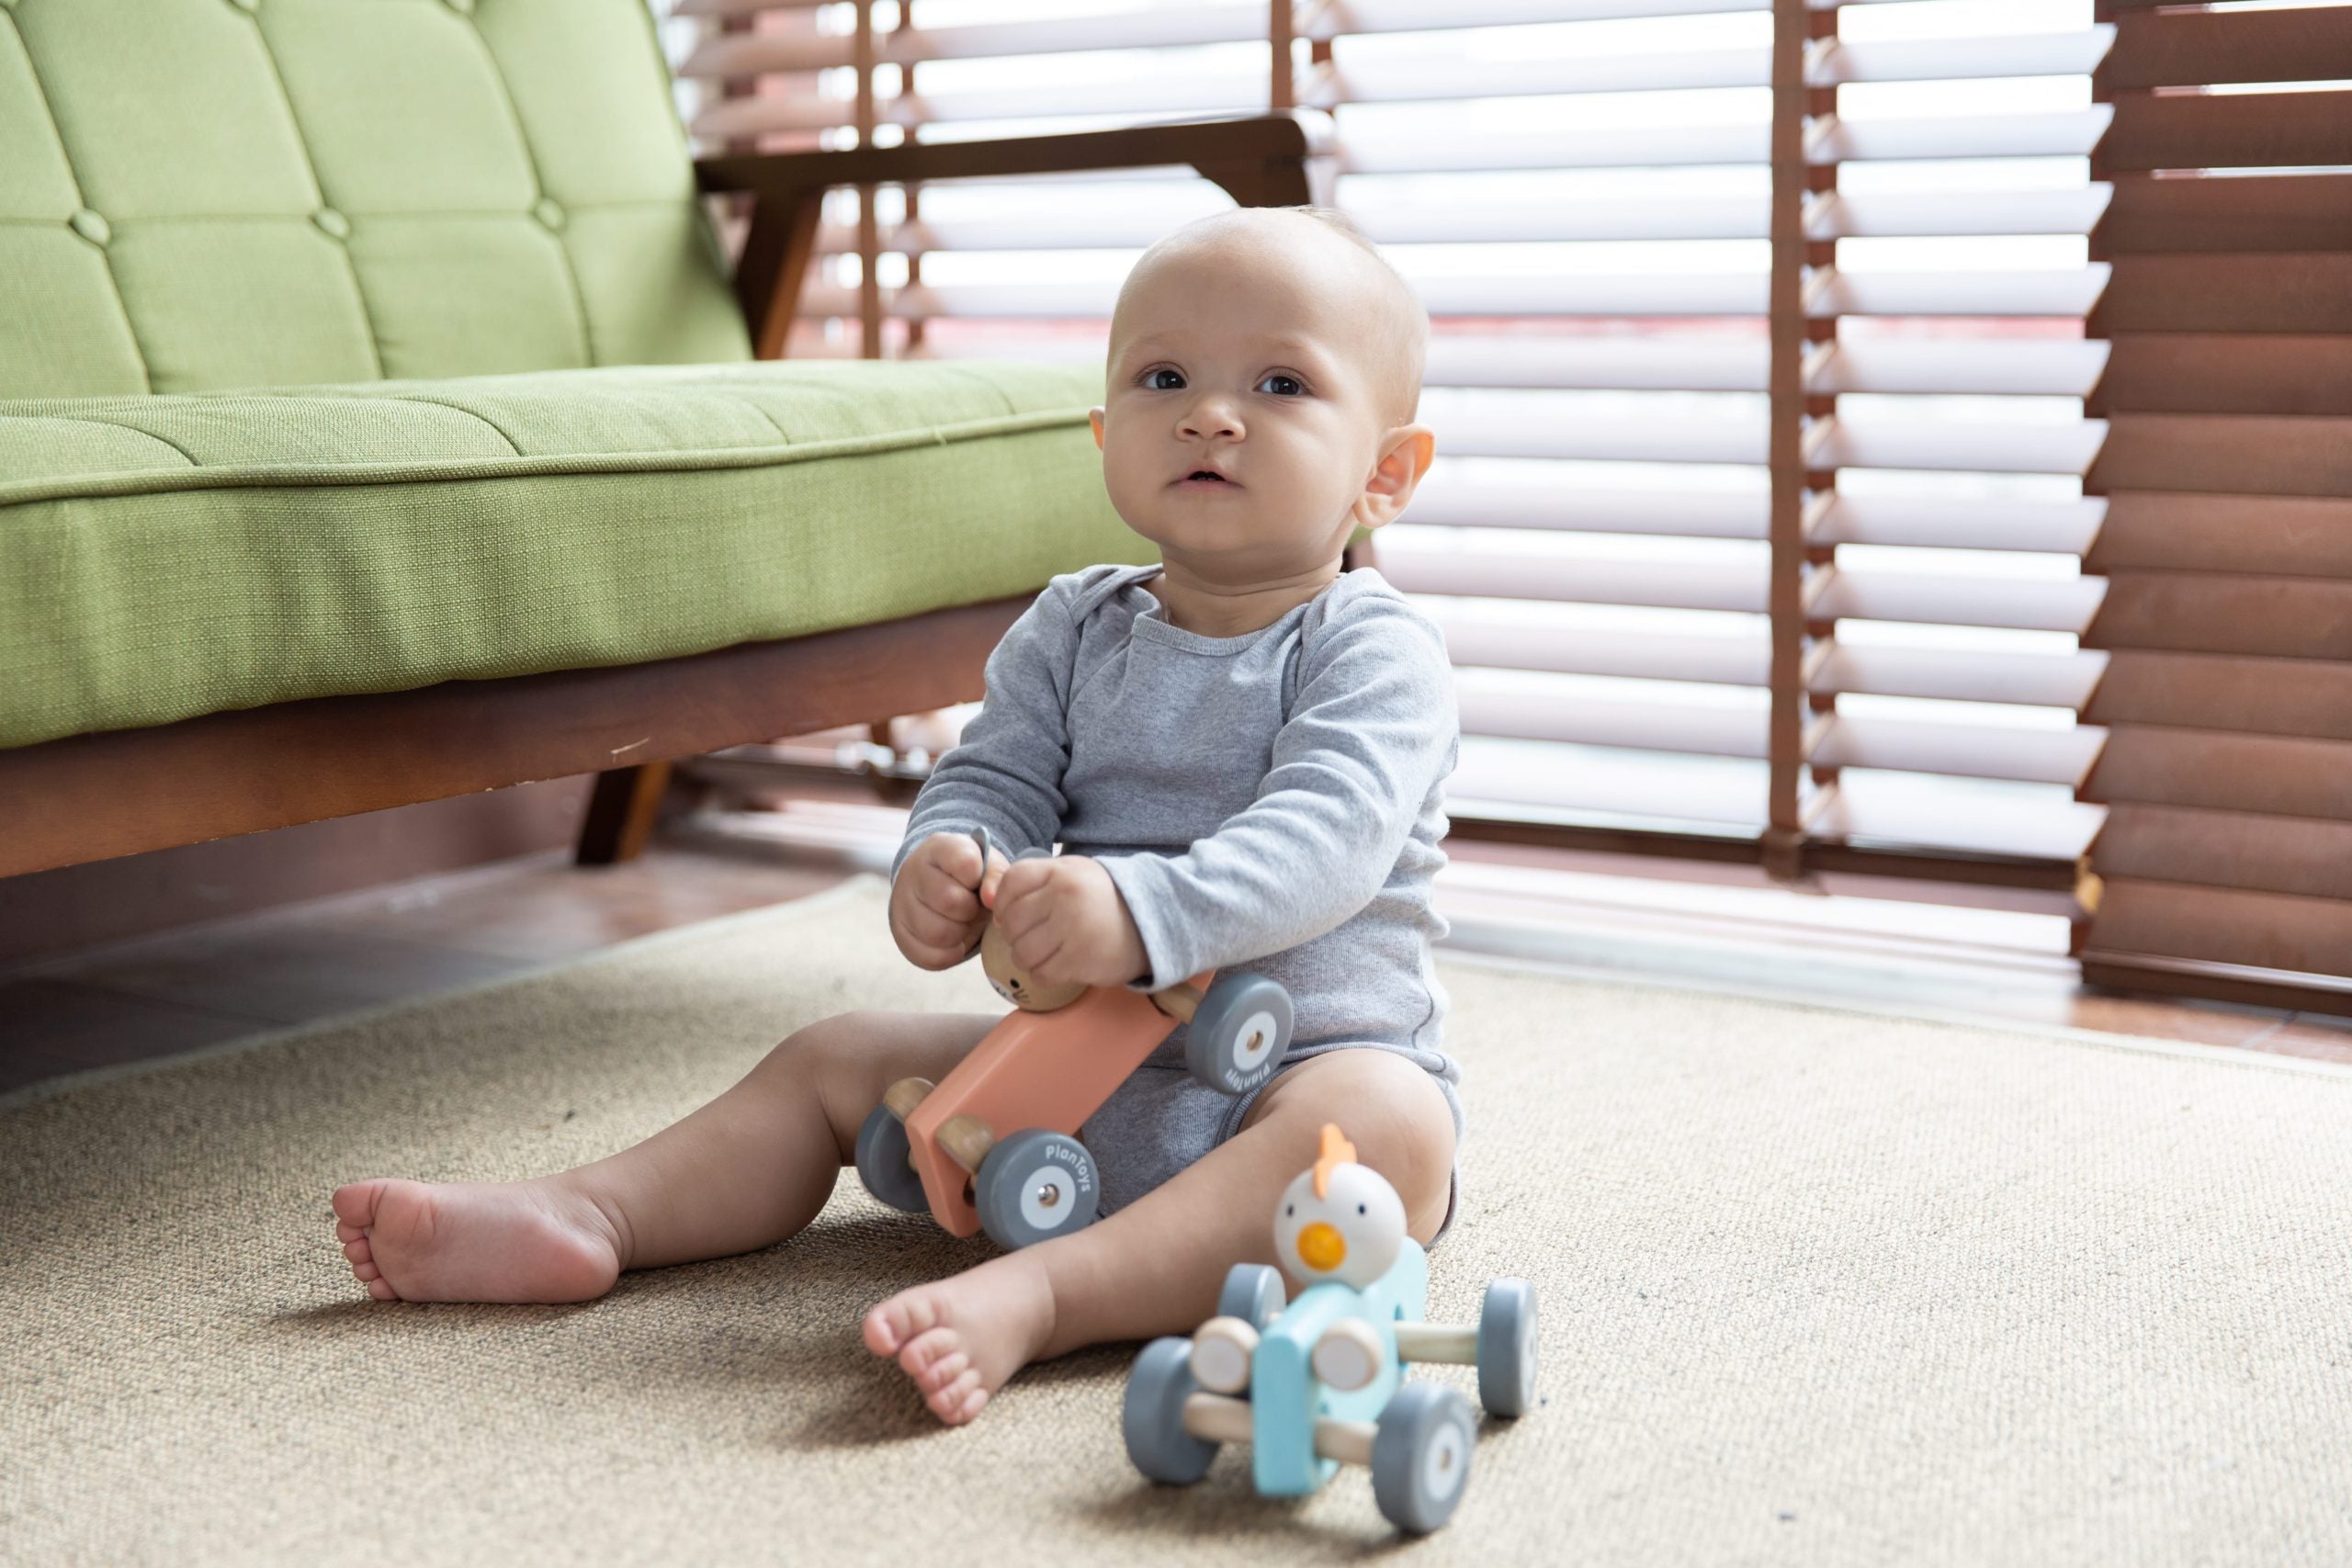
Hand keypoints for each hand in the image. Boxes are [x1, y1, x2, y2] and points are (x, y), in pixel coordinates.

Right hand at [890, 832, 1008, 970]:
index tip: (976, 881)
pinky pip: (930, 956)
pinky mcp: (901, 934)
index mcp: (939, 848)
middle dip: (970, 910)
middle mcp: (912, 872)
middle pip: (949, 901)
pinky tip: (955, 939)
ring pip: (937, 933)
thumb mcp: (988, 866)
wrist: (942, 887)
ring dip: (960, 934)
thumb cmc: (970, 876)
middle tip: (971, 906)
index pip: (964, 862)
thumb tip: (991, 899)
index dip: (979, 878)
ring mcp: (901, 904)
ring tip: (962, 922)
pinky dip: (951, 953)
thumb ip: (996, 876)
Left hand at [988, 854, 1149, 990]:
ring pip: (1023, 952)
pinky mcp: (1081, 961)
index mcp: (1061, 872)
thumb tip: (990, 900)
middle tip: (1031, 937)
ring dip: (1027, 957)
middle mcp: (1065, 897)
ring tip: (1044, 953)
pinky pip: (1041, 974)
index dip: (1003, 903)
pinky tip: (1056, 966)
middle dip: (1016, 935)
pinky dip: (1043, 974)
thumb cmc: (1103, 898)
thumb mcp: (1073, 875)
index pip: (1012, 882)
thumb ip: (1035, 881)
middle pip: (1014, 921)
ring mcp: (1073, 930)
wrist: (1152, 921)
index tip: (1010, 915)